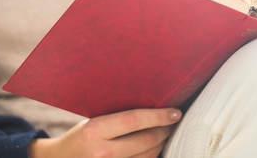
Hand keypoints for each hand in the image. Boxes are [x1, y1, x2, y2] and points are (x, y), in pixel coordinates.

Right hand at [28, 108, 181, 157]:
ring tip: (166, 132)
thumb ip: (118, 117)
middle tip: (174, 120)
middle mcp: (102, 152)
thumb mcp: (93, 121)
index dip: (158, 116)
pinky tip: (154, 147)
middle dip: (165, 129)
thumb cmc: (81, 137)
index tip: (175, 112)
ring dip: (162, 143)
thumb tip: (153, 103)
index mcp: (95, 131)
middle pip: (146, 140)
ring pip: (148, 156)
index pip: (134, 120)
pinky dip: (151, 156)